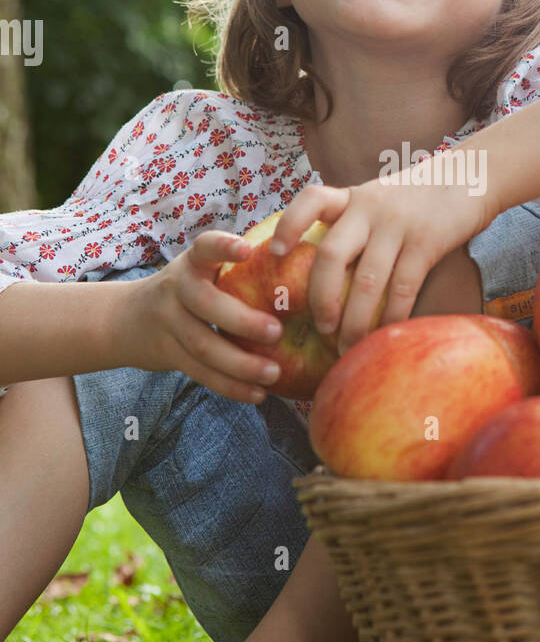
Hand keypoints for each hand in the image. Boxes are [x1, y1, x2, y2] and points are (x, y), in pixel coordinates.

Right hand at [112, 231, 285, 402]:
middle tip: (277, 332)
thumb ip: (237, 271)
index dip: (224, 247)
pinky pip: (200, 373)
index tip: (246, 249)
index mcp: (193, 262)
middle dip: (242, 320)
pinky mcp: (168, 355)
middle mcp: (176, 288)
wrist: (127, 318)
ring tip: (274, 373)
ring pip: (203, 346)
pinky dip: (230, 386)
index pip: (205, 247)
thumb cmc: (190, 289)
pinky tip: (258, 394)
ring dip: (240, 364)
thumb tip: (310, 275)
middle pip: (204, 303)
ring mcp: (168, 322)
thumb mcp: (202, 270)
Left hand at [268, 168, 494, 353]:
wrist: (472, 176)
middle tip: (321, 329)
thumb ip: (356, 224)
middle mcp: (369, 208)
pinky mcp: (426, 242)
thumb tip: (330, 276)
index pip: (311, 200)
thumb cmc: (420, 197)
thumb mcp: (380, 199)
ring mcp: (397, 225)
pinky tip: (386, 334)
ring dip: (355, 321)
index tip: (276, 253)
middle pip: (331, 255)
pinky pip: (402, 288)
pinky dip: (392, 316)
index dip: (289, 226)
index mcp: (353, 197)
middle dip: (321, 298)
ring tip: (349, 347)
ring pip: (366, 281)